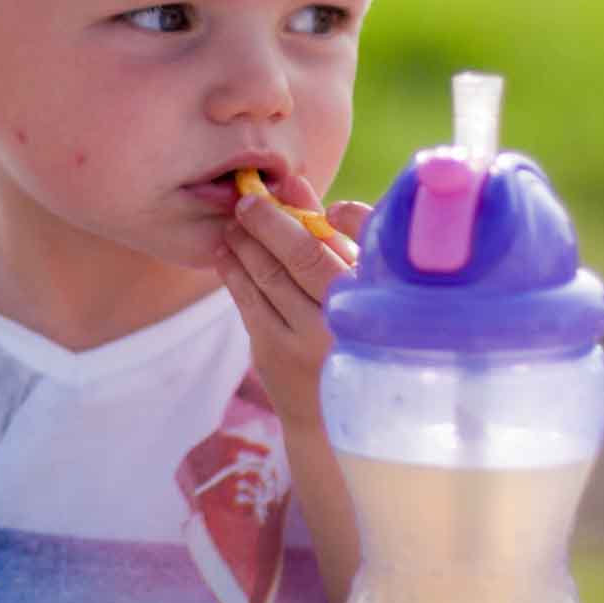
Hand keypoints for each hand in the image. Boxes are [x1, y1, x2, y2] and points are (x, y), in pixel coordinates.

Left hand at [215, 179, 370, 429]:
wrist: (336, 418)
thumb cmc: (353, 335)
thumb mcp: (355, 286)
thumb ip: (328, 234)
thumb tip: (293, 184)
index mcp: (377, 298)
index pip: (351, 242)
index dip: (312, 214)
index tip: (288, 190)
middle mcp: (348, 319)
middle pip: (302, 256)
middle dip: (268, 221)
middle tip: (246, 200)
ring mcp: (308, 341)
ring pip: (269, 276)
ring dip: (246, 243)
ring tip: (234, 223)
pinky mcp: (275, 353)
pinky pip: (248, 301)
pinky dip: (234, 271)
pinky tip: (226, 253)